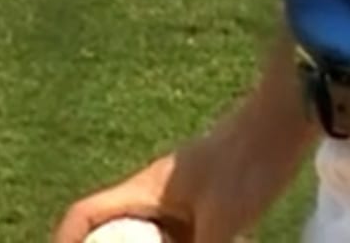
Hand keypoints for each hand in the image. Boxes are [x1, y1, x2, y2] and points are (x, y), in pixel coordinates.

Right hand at [51, 92, 316, 242]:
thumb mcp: (222, 221)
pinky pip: (181, 234)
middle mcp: (155, 193)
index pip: (85, 215)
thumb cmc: (248, 161)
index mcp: (144, 190)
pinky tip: (212, 242)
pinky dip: (182, 242)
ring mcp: (181, 198)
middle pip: (114, 228)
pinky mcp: (208, 202)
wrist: (285, 119)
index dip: (64, 240)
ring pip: (151, 234)